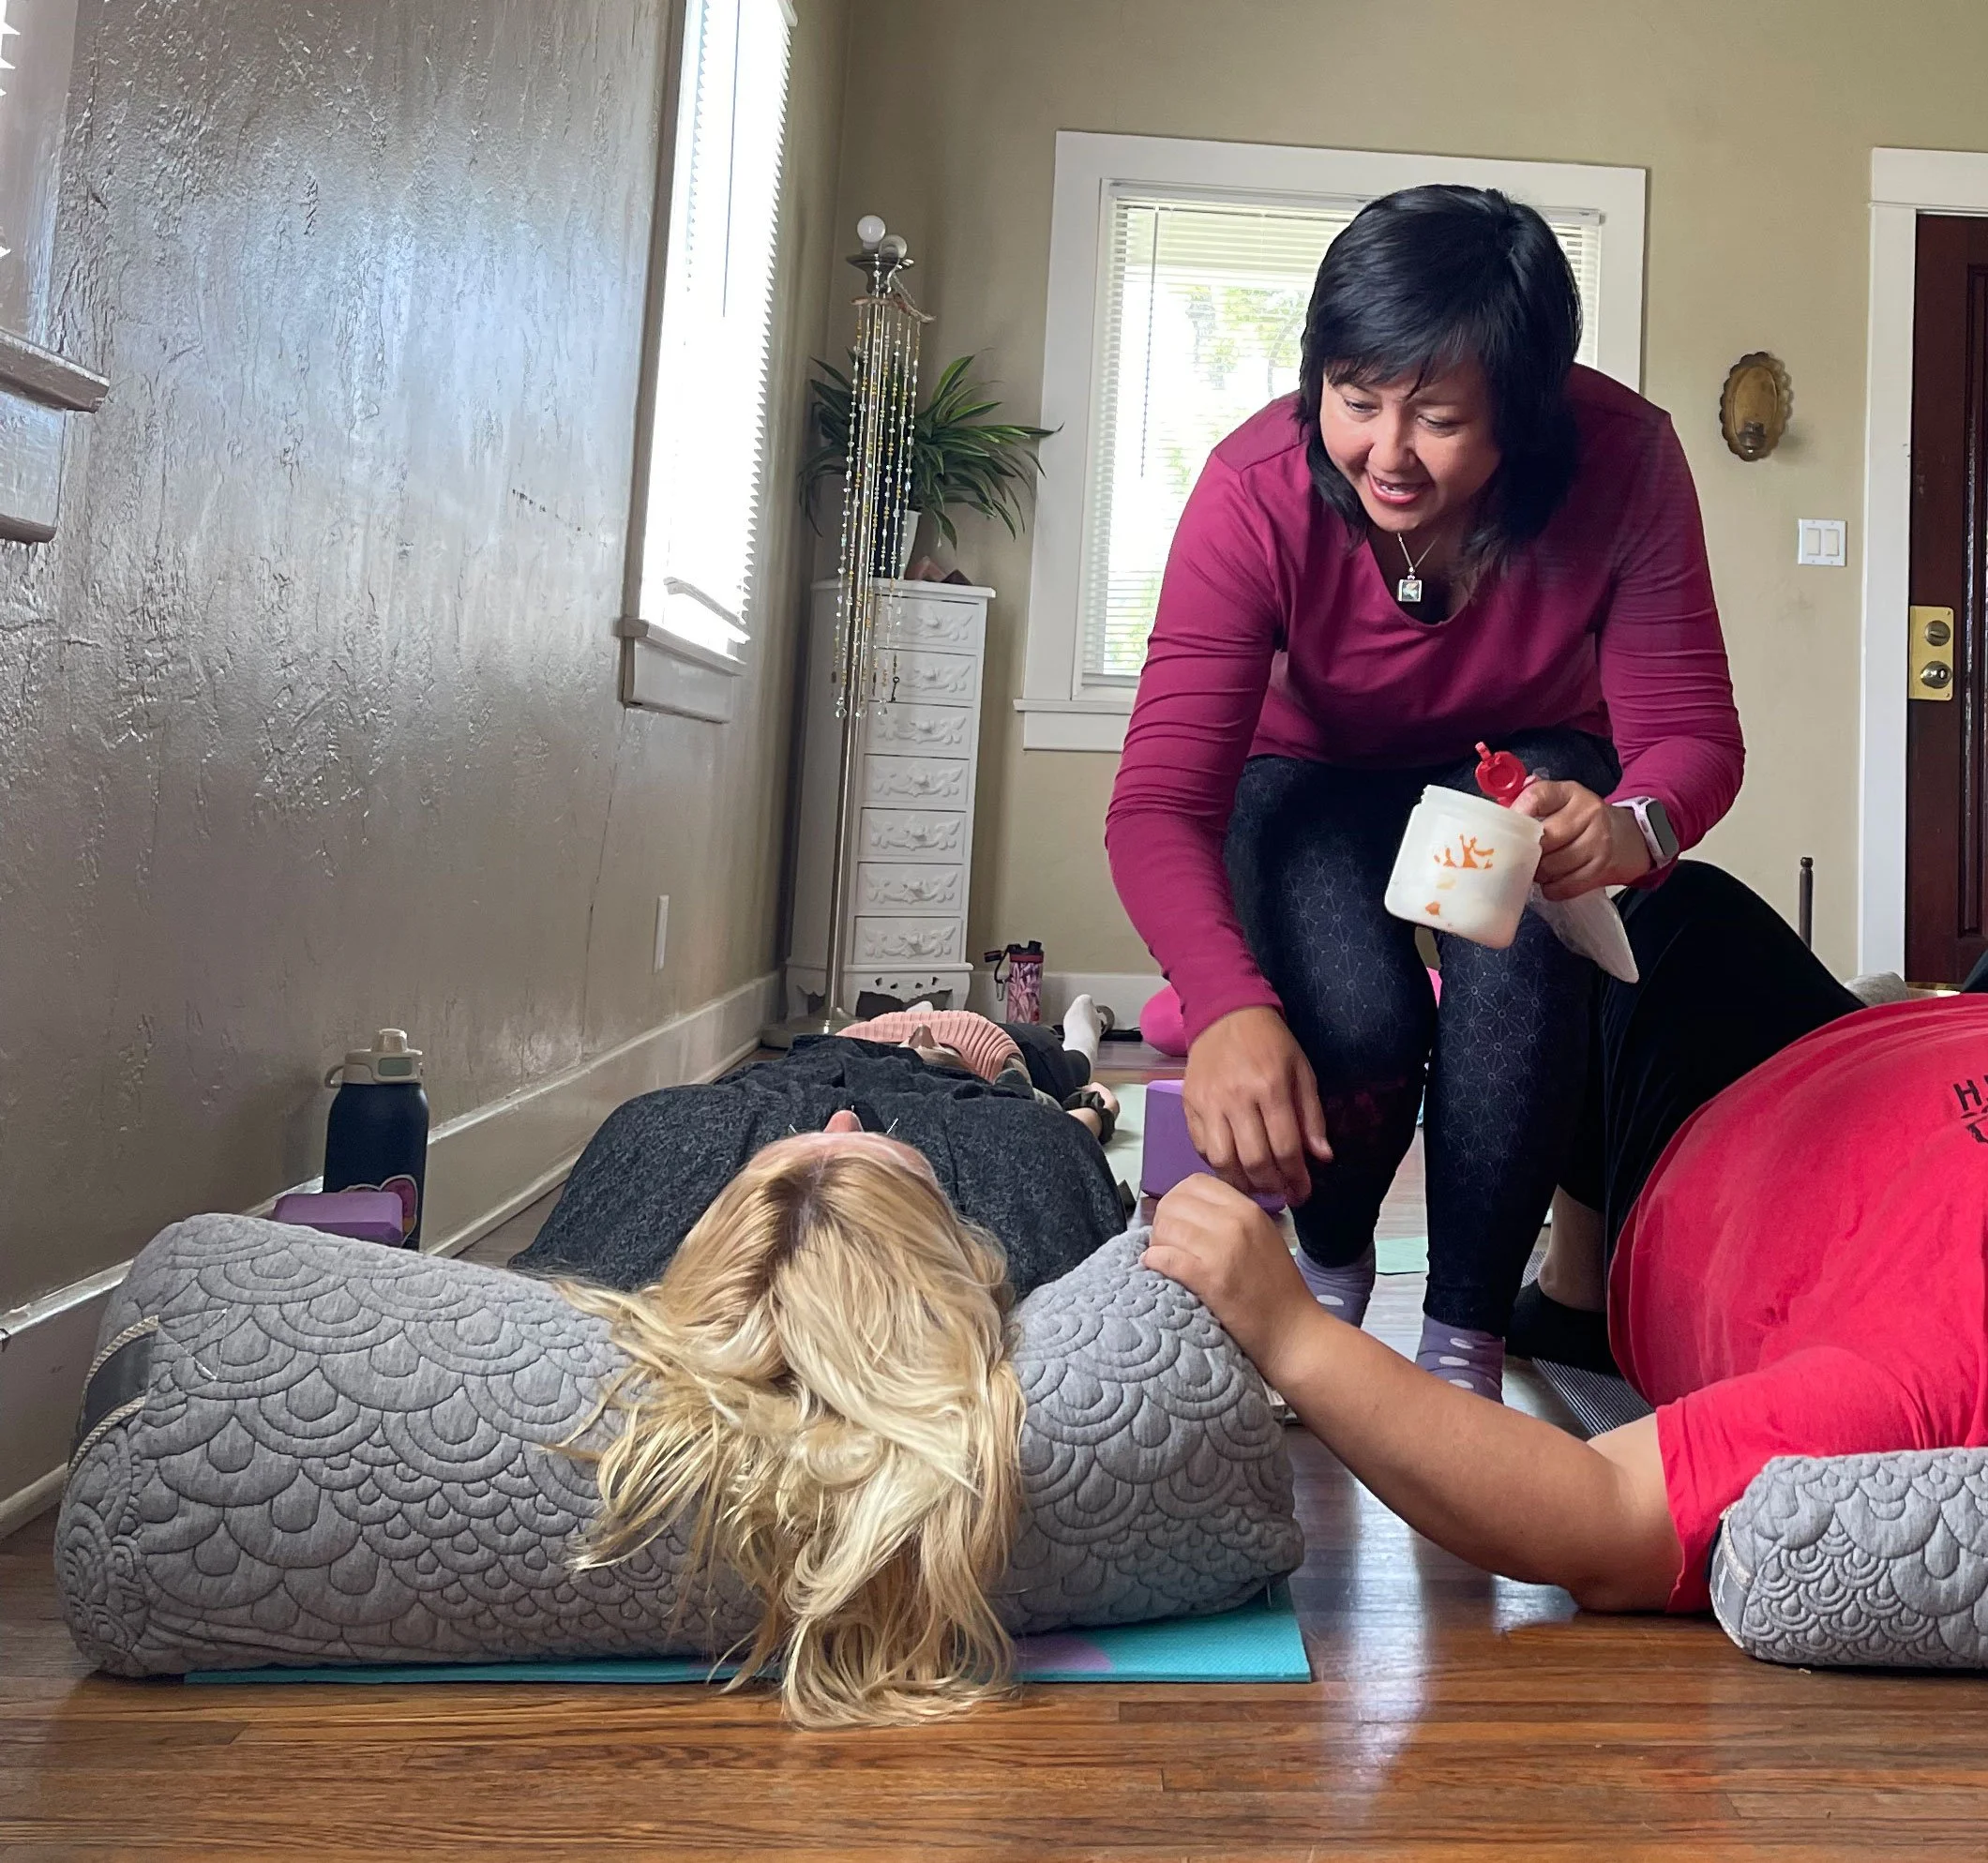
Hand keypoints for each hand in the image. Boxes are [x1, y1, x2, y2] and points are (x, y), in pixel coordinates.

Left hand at [1140, 1176, 1316, 1378]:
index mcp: (1248, 1209)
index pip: (1195, 1182)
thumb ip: (1230, 1218)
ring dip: (1157, 1243)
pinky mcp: (1208, 1279)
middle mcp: (1234, 1223)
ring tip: (1163, 1259)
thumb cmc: (1277, 1288)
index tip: (1178, 1220)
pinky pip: (1165, 1257)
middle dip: (1162, 1222)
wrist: (1293, 1330)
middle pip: (1174, 1203)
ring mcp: (1221, 1250)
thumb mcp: (1262, 1236)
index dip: (1178, 1199)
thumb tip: (1188, 1212)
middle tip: (1167, 1243)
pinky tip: (1156, 1267)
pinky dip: (1154, 1261)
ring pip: (1166, 1228)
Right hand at [1182, 1006, 1331, 1203]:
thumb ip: (1312, 1117)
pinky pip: (1201, 1147)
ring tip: (1256, 1186)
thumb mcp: (1302, 1072)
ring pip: (1222, 1161)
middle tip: (1281, 1194)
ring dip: (1241, 1183)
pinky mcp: (1189, 1105)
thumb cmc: (1270, 1043)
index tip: (1303, 1193)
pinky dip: (1218, 1164)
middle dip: (1271, 1186)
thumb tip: (1322, 1157)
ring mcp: (1208, 1103)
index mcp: (1270, 1088)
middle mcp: (1237, 1099)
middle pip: (1253, 1161)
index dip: (1296, 1179)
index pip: (1285, 1148)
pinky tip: (1233, 1166)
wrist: (1225, 1013)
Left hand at [1511, 781, 1652, 899]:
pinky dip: (1553, 888)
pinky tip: (1551, 882)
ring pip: (1553, 865)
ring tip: (1537, 869)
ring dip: (1539, 873)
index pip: (1538, 796)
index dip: (1518, 814)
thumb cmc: (1578, 820)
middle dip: (1528, 852)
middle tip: (1522, 857)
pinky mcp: (1602, 868)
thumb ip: (1530, 802)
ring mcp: (1598, 841)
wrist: (1624, 836)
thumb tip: (1500, 811)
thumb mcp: (1560, 802)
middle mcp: (1589, 812)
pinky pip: (1566, 885)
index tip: (1507, 828)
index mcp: (1571, 792)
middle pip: (1545, 838)